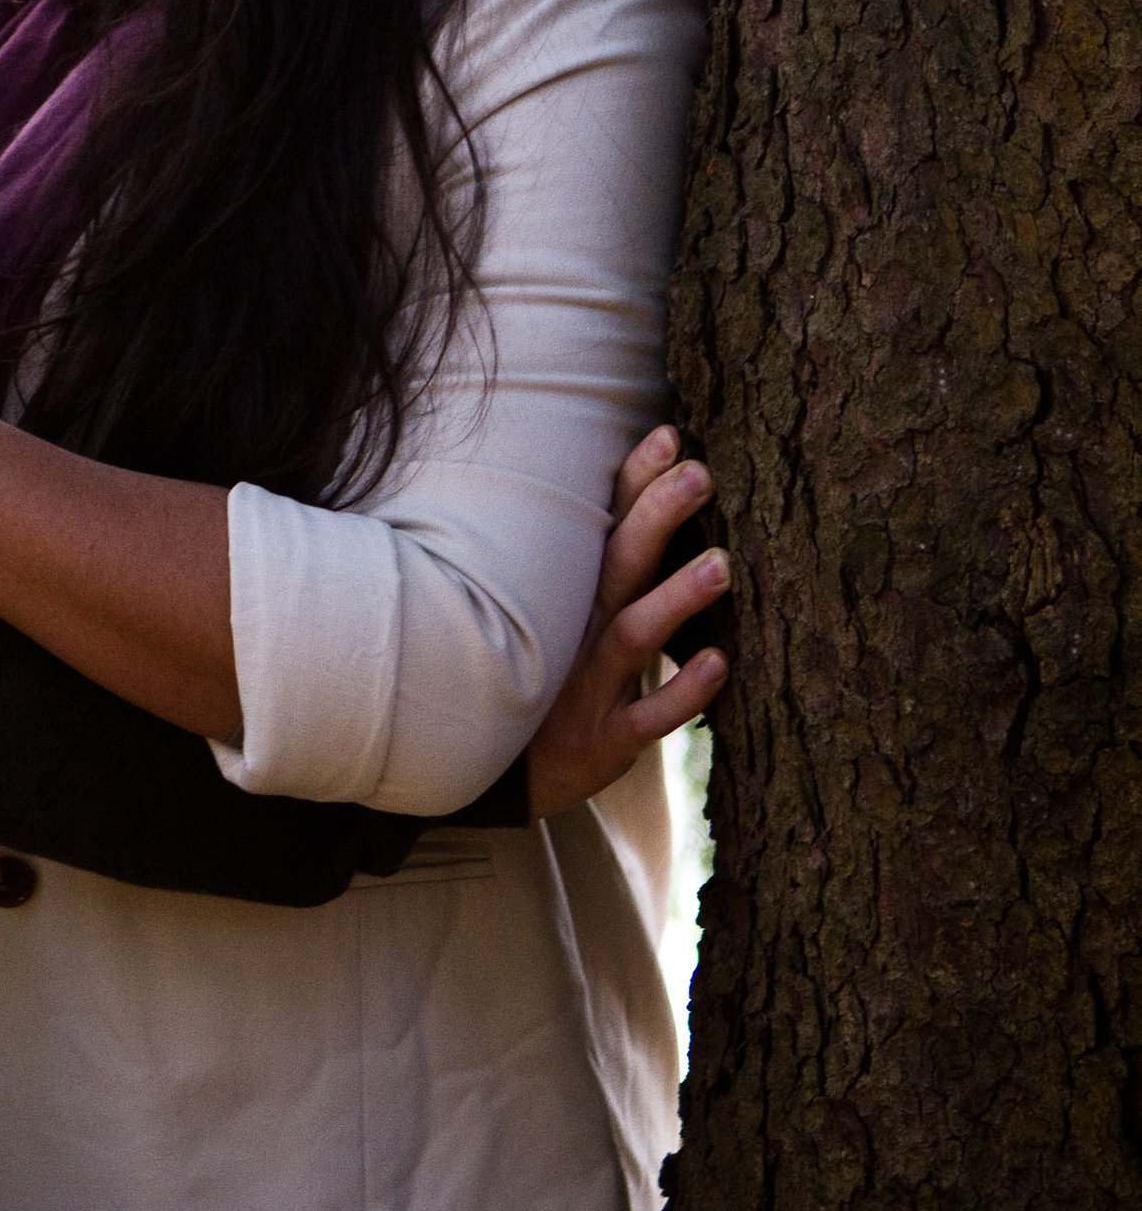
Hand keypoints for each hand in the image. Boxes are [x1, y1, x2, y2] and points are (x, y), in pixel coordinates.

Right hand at [526, 424, 728, 820]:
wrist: (487, 779)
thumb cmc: (537, 684)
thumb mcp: (552, 623)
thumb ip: (592, 572)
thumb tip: (635, 506)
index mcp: (568, 595)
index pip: (602, 525)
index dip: (633, 480)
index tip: (670, 432)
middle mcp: (574, 631)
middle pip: (617, 565)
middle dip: (656, 515)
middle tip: (700, 472)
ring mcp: (586, 688)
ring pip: (630, 636)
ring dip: (675, 600)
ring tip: (722, 566)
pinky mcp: (600, 743)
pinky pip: (644, 718)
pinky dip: (679, 692)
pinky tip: (720, 665)